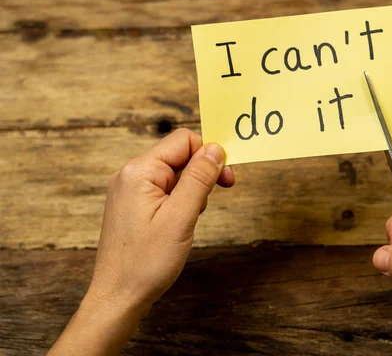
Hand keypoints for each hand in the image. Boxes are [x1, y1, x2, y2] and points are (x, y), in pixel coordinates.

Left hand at [50, 128, 233, 354]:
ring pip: (173, 172)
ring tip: (193, 215)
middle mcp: (130, 175)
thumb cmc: (146, 263)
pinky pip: (164, 188)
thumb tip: (216, 148)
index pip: (183, 141)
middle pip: (178, 154)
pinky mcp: (132, 204)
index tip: (227, 177)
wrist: (118, 297)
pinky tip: (182, 220)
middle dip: (203, 171)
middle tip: (221, 192)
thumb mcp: (181, 217)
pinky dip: (180, 198)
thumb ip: (199, 179)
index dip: (209, 154)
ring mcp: (129, 190)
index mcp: (139, 172)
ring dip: (192, 187)